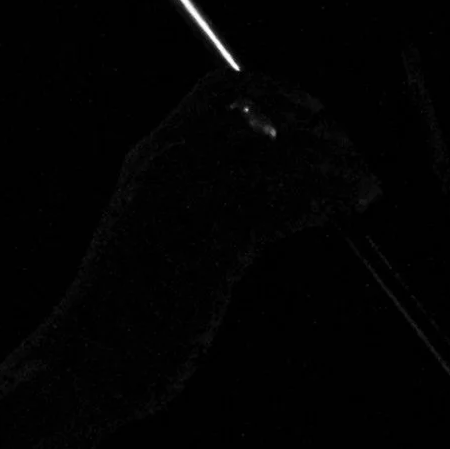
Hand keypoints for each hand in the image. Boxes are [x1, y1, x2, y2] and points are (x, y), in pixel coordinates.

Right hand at [61, 69, 382, 417]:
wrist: (86, 359)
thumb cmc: (119, 314)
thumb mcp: (153, 237)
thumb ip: (196, 203)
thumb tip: (267, 192)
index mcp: (149, 157)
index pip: (221, 90)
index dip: (278, 92)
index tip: (314, 112)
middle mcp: (170, 163)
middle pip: (268, 117)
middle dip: (323, 134)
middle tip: (354, 160)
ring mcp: (193, 196)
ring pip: (289, 157)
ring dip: (338, 168)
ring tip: (363, 188)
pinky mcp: (218, 237)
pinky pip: (292, 201)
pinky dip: (329, 200)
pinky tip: (343, 210)